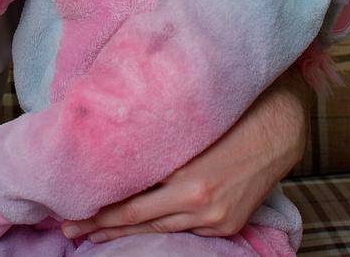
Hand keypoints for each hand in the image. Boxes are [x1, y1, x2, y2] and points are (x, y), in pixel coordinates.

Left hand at [59, 71, 309, 242]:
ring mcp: (215, 218)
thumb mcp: (187, 128)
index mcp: (186, 177)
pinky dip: (161, 228)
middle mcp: (198, 202)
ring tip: (94, 234)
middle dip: (101, 226)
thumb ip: (154, 147)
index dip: (97, 211)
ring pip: (160, 229)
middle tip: (68, 228)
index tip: (68, 211)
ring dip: (126, 232)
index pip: (129, 203)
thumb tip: (112, 154)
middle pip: (138, 220)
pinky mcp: (227, 224)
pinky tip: (141, 227)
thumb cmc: (231, 115)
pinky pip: (186, 230)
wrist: (281, 127)